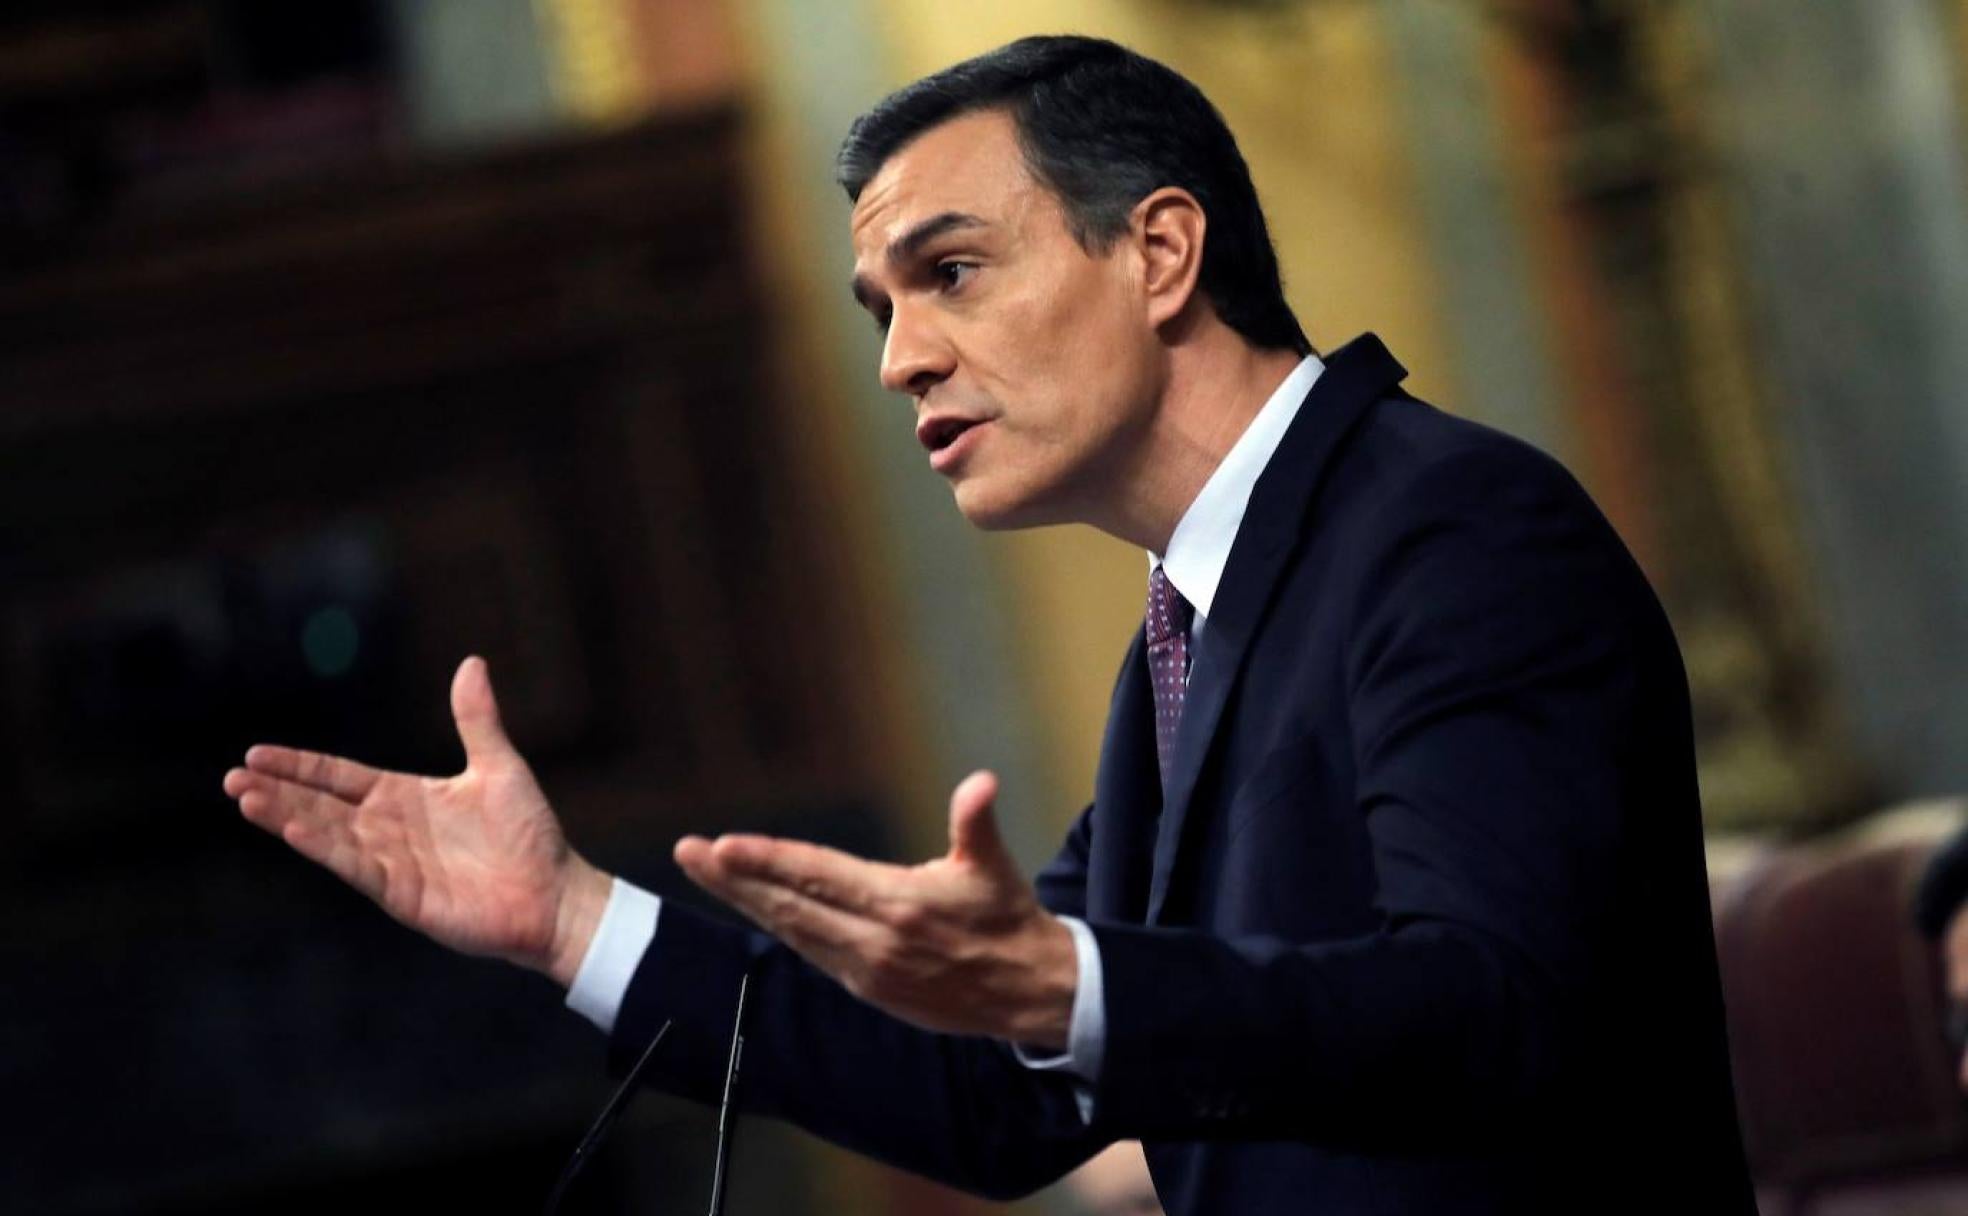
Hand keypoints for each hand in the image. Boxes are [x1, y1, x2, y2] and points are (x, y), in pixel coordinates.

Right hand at [222, 656, 610, 985]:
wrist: (556, 894)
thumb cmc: (529, 835)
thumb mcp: (499, 766)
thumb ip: (477, 719)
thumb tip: (472, 662)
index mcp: (405, 798)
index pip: (339, 777)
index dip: (300, 766)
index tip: (256, 753)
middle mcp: (389, 830)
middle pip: (320, 805)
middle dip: (277, 791)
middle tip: (231, 777)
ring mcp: (392, 863)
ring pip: (327, 835)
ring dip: (286, 818)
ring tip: (245, 798)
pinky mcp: (402, 894)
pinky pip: (356, 866)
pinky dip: (325, 848)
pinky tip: (293, 831)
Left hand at [674, 770, 1078, 1047]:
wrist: (1028, 993)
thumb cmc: (1008, 918)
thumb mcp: (994, 868)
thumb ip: (976, 823)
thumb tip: (981, 783)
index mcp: (899, 905)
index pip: (818, 875)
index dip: (768, 860)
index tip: (724, 846)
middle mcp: (873, 941)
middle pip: (789, 905)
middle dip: (733, 879)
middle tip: (688, 851)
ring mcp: (866, 969)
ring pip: (791, 930)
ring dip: (745, 901)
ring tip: (705, 870)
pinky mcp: (867, 988)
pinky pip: (810, 950)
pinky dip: (777, 924)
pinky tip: (752, 904)